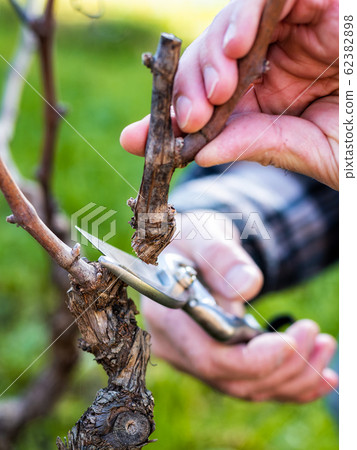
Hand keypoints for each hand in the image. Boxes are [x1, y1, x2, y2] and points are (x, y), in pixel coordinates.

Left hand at [121, 0, 338, 189]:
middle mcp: (272, 61)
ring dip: (215, 56)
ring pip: (234, 26)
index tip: (141, 140)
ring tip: (216, 88)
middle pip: (211, 61)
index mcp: (265, 98)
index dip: (172, 117)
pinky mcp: (317, 1)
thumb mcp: (307, 152)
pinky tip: (238, 45)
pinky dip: (251, 12)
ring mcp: (292, 28)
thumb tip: (201, 153)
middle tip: (185, 117)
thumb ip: (257, 144)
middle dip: (190, 88)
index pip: (207, 102)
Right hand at [142, 211, 337, 401]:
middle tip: (317, 335)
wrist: (187, 250)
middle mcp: (176, 347)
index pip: (209, 357)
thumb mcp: (201, 234)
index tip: (294, 340)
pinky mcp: (214, 361)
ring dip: (294, 375)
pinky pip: (252, 384)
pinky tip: (320, 375)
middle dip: (284, 366)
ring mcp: (194, 359)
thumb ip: (220, 256)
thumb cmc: (191, 239)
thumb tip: (245, 287)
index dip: (254, 359)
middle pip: (232, 379)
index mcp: (167, 316)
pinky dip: (289, 382)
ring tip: (325, 347)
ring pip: (247, 387)